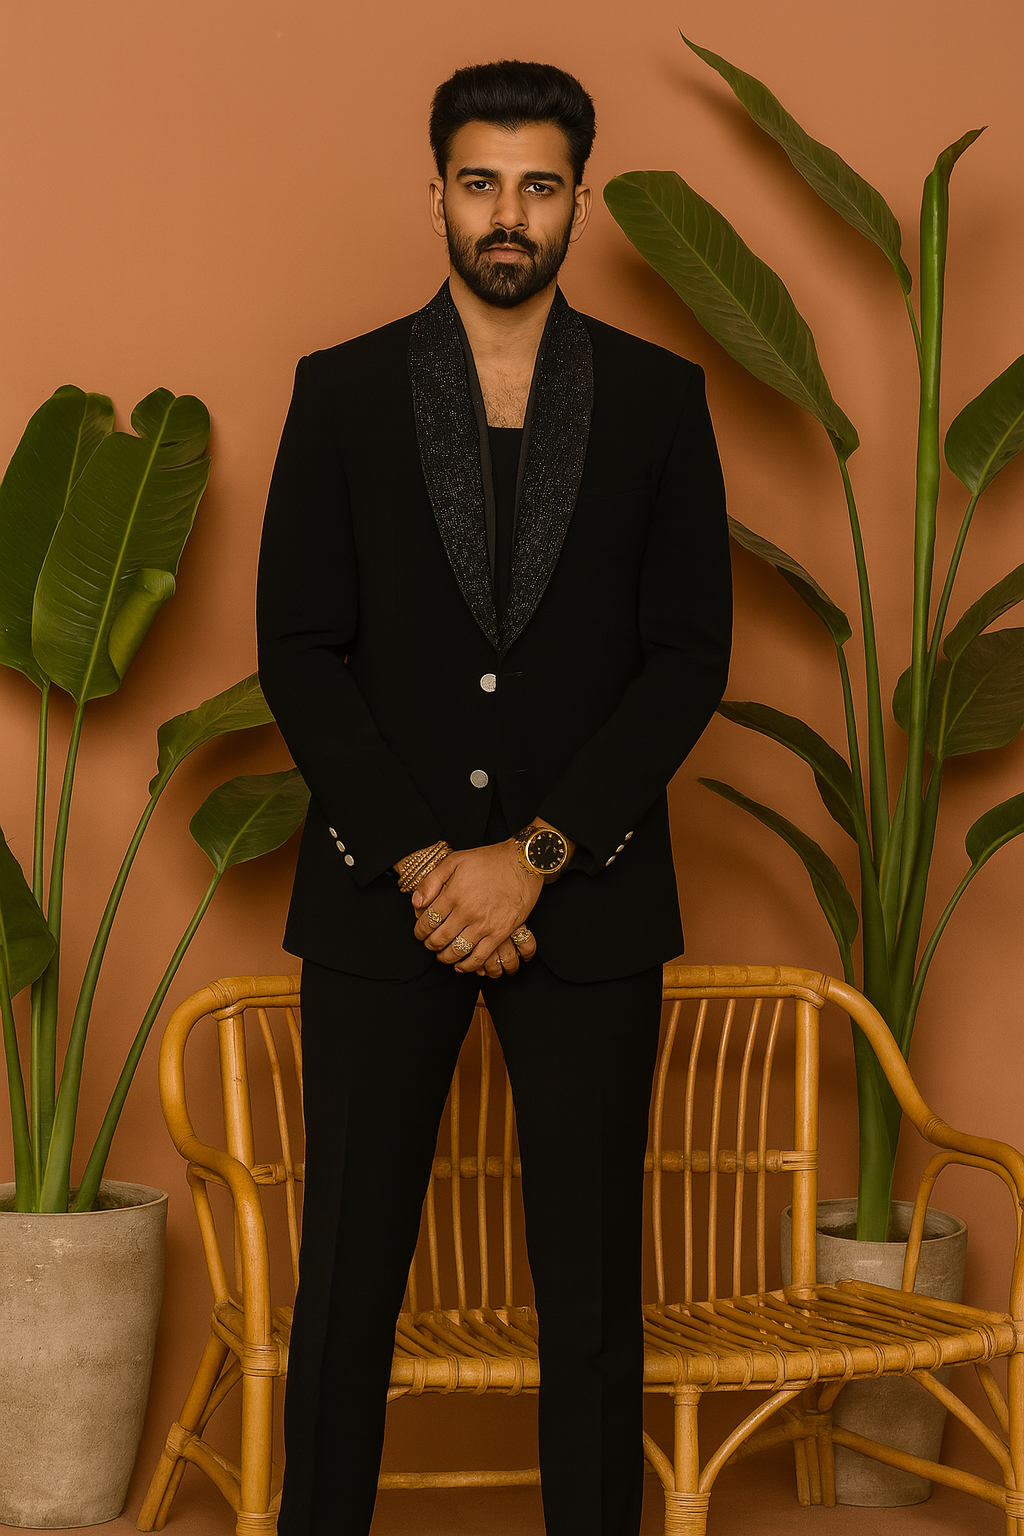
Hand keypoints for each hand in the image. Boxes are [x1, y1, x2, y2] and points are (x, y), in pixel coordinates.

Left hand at [412, 840, 540, 971]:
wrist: (523, 862)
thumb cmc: (488, 860)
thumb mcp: (455, 860)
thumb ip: (432, 881)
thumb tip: (416, 902)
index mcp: (453, 894)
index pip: (428, 921)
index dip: (420, 930)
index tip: (420, 932)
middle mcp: (467, 912)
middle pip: (439, 939)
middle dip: (430, 945)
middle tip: (429, 944)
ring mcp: (484, 925)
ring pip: (457, 951)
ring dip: (445, 957)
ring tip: (443, 955)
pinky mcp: (500, 933)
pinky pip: (479, 957)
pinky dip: (467, 966)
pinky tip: (461, 965)